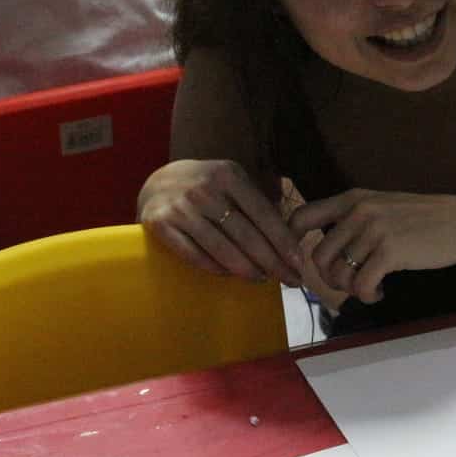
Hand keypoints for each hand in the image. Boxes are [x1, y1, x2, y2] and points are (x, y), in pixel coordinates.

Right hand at [138, 159, 302, 285]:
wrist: (156, 183)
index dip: (283, 241)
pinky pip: (194, 255)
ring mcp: (182, 207)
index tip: (299, 263)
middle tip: (290, 281)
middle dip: (273, 262)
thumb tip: (289, 237)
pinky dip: (215, 268)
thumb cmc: (205, 186)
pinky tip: (229, 275)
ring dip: (247, 269)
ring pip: (222, 249)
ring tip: (262, 279)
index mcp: (228, 175)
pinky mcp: (160, 224)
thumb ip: (254, 203)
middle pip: (246, 235)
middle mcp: (205, 189)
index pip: (263, 214)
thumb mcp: (230, 181)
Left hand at [289, 189, 455, 304]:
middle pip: (317, 256)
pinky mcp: (389, 251)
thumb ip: (354, 219)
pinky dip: (368, 296)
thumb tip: (326, 248)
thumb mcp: (384, 207)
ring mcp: (374, 230)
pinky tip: (381, 292)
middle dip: (329, 279)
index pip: (301, 217)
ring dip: (350, 290)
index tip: (300, 264)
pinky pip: (360, 285)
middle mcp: (358, 210)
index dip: (291, 244)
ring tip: (369, 288)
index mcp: (353, 198)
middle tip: (350, 284)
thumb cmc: (427, 219)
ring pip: (338, 274)